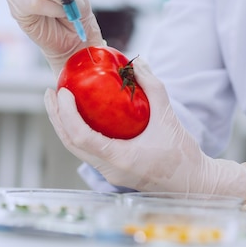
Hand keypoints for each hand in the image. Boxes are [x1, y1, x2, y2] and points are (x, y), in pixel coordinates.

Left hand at [45, 57, 245, 207]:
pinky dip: (80, 131)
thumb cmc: (183, 155)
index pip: (80, 137)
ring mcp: (110, 173)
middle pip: (71, 144)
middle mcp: (109, 170)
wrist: (194, 184)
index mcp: (119, 159)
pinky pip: (89, 150)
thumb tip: (137, 63)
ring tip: (61, 102)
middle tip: (51, 92)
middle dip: (57, 117)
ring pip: (77, 149)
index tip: (62, 92)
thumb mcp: (168, 117)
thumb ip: (153, 88)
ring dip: (65, 125)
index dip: (66, 114)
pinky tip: (83, 115)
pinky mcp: (114, 170)